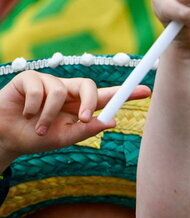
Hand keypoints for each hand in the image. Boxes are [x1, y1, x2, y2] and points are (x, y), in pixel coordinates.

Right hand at [0, 71, 148, 167]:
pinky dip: (33, 107)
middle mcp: (66, 90)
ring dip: (48, 115)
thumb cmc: (35, 138)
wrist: (5, 137)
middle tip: (83, 118)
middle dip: (89, 101)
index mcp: (78, 105)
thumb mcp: (63, 138)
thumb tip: (112, 121)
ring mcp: (47, 82)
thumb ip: (86, 129)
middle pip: (88, 85)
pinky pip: (38, 89)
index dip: (125, 93)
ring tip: (38, 127)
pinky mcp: (29, 78)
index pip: (105, 96)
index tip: (147, 91)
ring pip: (59, 91)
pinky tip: (25, 113)